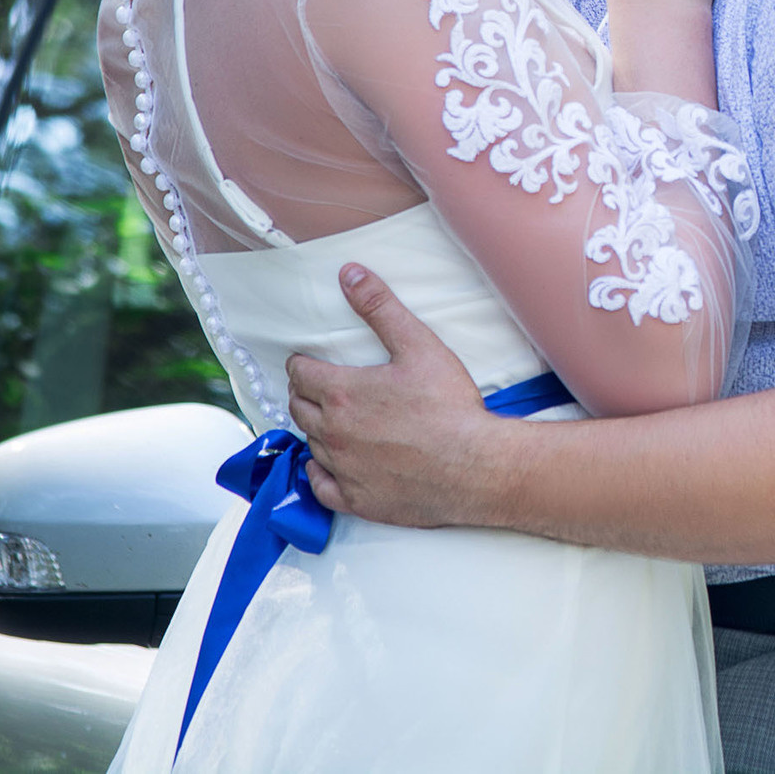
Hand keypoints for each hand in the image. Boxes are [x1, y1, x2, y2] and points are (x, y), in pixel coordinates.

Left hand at [289, 263, 499, 527]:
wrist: (475, 466)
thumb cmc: (449, 406)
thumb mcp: (419, 345)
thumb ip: (380, 308)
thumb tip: (350, 274)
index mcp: (342, 393)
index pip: (301, 374)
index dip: (302, 365)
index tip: (307, 363)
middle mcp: (333, 432)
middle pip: (299, 408)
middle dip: (304, 394)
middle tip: (315, 387)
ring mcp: (343, 469)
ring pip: (311, 444)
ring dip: (315, 429)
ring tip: (327, 420)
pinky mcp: (357, 499)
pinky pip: (320, 487)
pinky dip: (319, 474)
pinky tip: (327, 465)